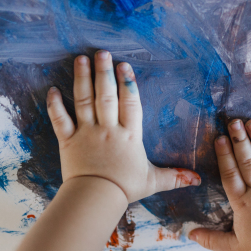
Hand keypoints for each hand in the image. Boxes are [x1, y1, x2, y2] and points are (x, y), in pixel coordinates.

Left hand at [46, 50, 200, 202]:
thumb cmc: (125, 188)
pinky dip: (55, 104)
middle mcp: (108, 129)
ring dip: (82, 79)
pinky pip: (60, 119)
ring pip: (84, 101)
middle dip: (104, 72)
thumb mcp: (153, 181)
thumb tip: (197, 179)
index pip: (129, 103)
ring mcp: (86, 133)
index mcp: (129, 135)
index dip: (127, 83)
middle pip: (105, 96)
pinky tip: (53, 89)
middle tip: (102, 52)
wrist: (96, 198)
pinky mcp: (68, 141)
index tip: (124, 66)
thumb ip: (174, 177)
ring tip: (81, 59)